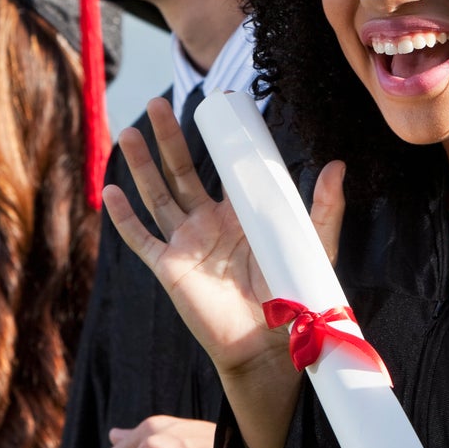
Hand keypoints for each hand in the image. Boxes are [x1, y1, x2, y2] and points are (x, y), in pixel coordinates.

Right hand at [104, 97, 345, 380]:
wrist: (270, 345)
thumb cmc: (293, 298)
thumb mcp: (313, 244)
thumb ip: (325, 208)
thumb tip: (337, 165)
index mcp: (238, 213)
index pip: (220, 168)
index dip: (211, 140)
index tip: (208, 106)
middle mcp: (207, 223)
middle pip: (180, 171)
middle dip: (168, 138)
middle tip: (159, 102)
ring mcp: (185, 244)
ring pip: (156, 196)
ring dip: (141, 165)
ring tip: (129, 133)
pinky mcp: (170, 267)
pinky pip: (140, 239)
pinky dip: (123, 217)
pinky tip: (110, 191)